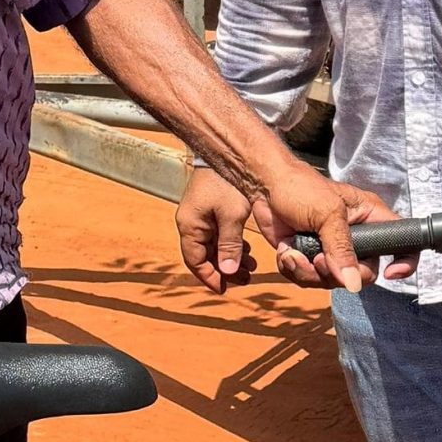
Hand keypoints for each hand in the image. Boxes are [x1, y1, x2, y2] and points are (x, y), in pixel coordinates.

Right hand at [177, 167, 257, 293]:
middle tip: (245, 279)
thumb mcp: (231, 216)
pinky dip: (231, 244)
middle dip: (224, 270)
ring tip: (251, 266)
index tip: (225, 289)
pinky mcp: (210, 210)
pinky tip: (247, 249)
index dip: (209, 277)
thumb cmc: (226, 182)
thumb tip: (228, 272)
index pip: (195, 261)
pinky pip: (218, 234)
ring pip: (213, 246)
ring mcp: (200, 216)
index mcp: (190, 226)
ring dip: (230, 258)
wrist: (226, 153)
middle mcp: (191, 223)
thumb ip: (230, 245)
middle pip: (204, 256)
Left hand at [256, 160, 403, 294]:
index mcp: (370, 218)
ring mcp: (333, 250)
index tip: (390, 274)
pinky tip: (287, 251)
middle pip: (363, 274)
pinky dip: (294, 269)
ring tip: (294, 253)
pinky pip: (309, 279)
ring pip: (333, 281)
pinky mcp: (310, 258)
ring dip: (309, 272)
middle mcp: (356, 237)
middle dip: (337, 273)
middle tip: (319, 258)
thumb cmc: (300, 187)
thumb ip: (342, 249)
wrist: (264, 187)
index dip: (404, 262)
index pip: (402, 243)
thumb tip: (354, 284)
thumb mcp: (327, 214)